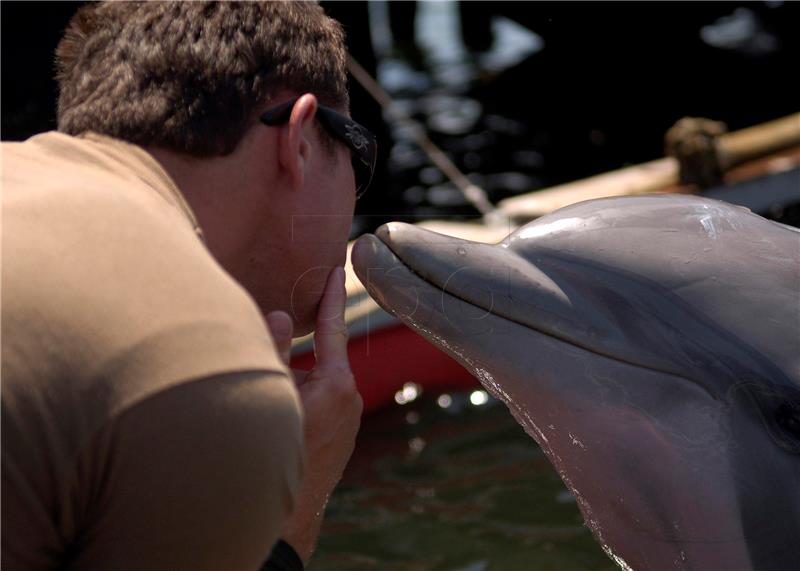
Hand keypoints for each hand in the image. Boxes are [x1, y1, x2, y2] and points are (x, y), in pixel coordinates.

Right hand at [265, 266, 362, 562]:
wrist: (286, 518)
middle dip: (295, 350)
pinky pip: (315, 402)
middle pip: (316, 358)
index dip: (330, 296)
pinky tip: (275, 412)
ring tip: (264, 392)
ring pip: (313, 382)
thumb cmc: (276, 454)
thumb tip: (280, 315)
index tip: (336, 268)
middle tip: (271, 345)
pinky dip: (297, 396)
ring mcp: (345, 421)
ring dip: (292, 379)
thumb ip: (273, 350)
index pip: (332, 327)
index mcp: (337, 385)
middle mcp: (348, 400)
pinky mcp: (337, 437)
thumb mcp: (268, 394)